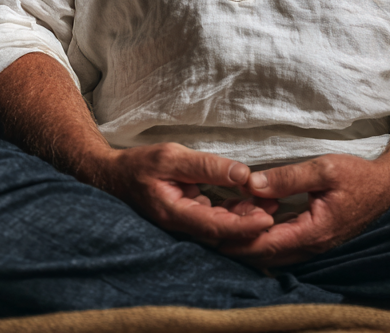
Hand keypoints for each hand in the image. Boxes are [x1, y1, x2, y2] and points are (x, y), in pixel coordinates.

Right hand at [82, 142, 276, 244]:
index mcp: (175, 213)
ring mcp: (184, 222)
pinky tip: (249, 199)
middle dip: (250, 223)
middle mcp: (181, 224)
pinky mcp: (188, 215)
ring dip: (244, 216)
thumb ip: (207, 166)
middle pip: (222, 231)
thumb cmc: (140, 165)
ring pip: (220, 225)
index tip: (267, 220)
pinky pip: (214, 217)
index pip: (215, 226)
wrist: (114, 176)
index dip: (243, 226)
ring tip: (270, 202)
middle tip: (276, 208)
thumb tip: (242, 174)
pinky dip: (232, 210)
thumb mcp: (173, 157)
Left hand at [218, 153, 389, 266]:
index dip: (239, 238)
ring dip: (250, 239)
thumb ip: (288, 177)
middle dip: (238, 242)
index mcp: (313, 232)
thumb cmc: (359, 176)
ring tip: (227, 219)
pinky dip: (265, 234)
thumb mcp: (324, 169)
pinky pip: (284, 244)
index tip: (213, 229)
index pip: (266, 244)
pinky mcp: (315, 238)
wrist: (388, 186)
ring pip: (274, 251)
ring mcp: (314, 245)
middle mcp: (312, 246)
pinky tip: (254, 217)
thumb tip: (253, 184)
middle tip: (212, 226)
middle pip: (265, 254)